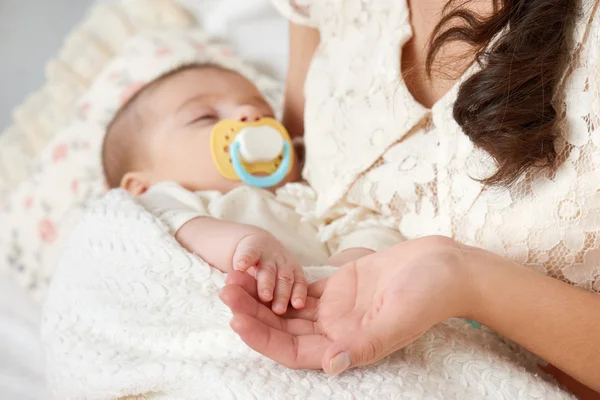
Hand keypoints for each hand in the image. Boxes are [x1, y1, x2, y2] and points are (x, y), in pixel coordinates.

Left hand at [220, 236, 478, 374]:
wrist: (444, 267)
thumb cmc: (427, 297)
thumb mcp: (397, 321)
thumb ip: (365, 344)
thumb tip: (332, 366)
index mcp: (347, 345)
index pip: (294, 350)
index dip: (263, 338)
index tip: (237, 319)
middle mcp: (336, 330)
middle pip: (283, 328)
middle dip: (252, 312)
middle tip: (225, 290)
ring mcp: (336, 308)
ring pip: (287, 307)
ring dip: (261, 295)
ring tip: (234, 278)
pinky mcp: (339, 286)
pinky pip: (301, 286)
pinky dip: (281, 280)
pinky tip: (261, 270)